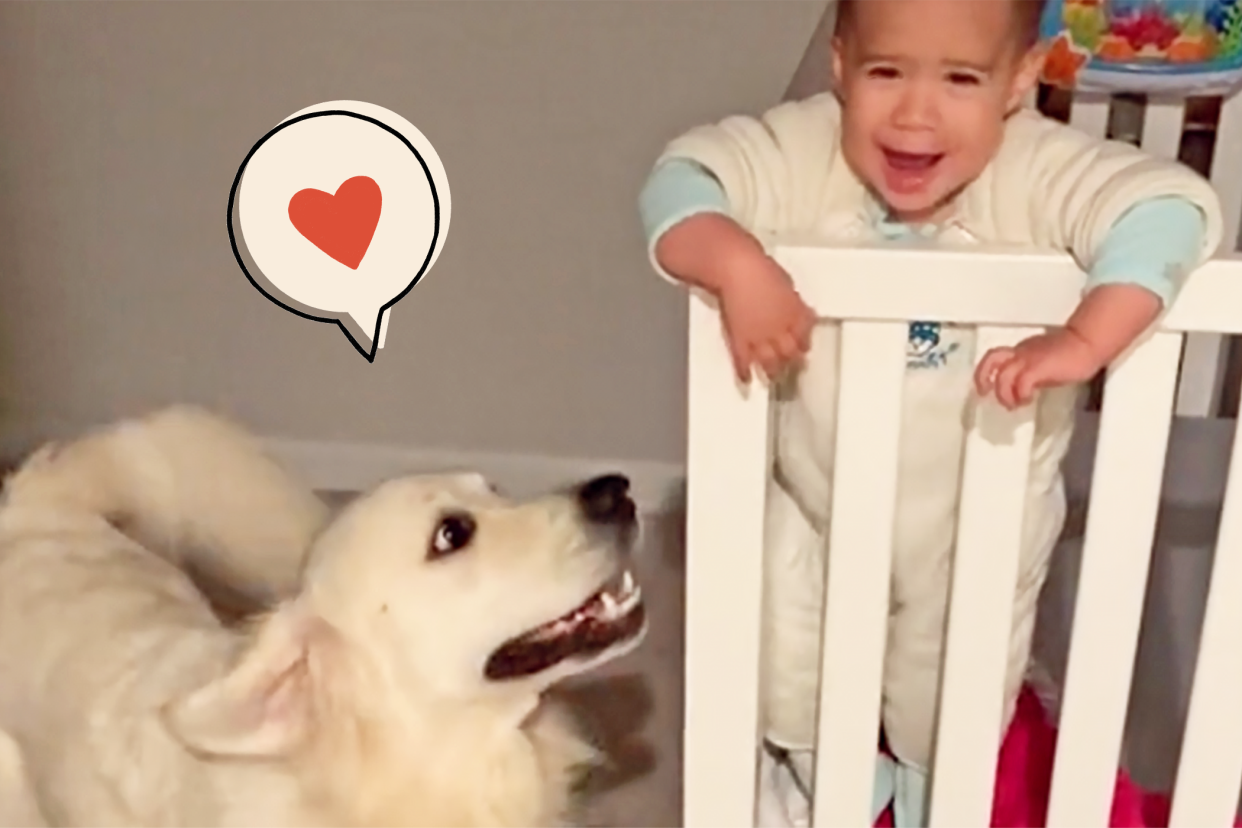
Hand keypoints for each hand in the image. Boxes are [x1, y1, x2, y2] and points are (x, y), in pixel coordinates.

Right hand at [718, 258, 816, 383]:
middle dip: (793, 363)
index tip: (804, 348)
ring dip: (773, 372)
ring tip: (773, 378)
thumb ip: (792, 302)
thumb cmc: (761, 268)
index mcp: (795, 314)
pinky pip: (742, 362)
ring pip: (770, 363)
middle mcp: (780, 330)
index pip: (805, 336)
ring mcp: (759, 337)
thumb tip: (795, 309)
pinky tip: (746, 380)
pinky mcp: (739, 340)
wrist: (736, 268)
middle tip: (793, 369)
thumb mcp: (786, 283)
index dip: (805, 343)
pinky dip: (744, 373)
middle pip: (790, 354)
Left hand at [974, 328, 1105, 409]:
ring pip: (1003, 376)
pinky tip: (1028, 400)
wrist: (1088, 342)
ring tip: (1014, 404)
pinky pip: (1021, 383)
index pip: (996, 356)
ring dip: (1005, 394)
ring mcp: (1029, 359)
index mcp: (1022, 350)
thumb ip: (1032, 369)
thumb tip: (1024, 386)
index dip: (985, 370)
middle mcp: (1021, 352)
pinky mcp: (1039, 368)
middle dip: (983, 377)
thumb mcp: (1045, 360)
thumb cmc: (1072, 351)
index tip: (984, 386)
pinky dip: (1020, 395)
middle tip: (985, 393)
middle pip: (992, 359)